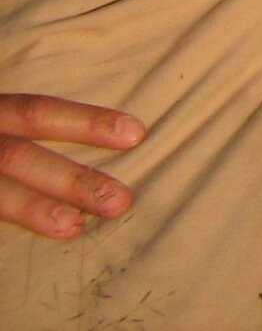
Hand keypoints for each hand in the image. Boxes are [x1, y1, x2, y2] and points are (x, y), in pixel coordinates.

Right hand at [0, 94, 144, 238]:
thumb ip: (25, 132)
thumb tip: (104, 153)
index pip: (36, 110)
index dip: (84, 120)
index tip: (137, 134)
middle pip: (16, 154)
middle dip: (69, 178)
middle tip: (121, 201)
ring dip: (30, 209)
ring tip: (72, 227)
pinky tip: (15, 259)